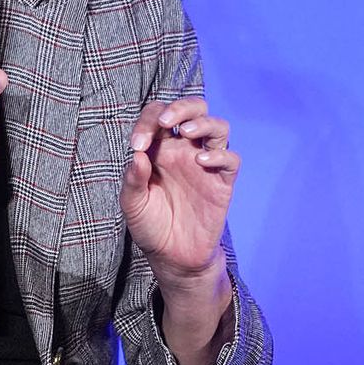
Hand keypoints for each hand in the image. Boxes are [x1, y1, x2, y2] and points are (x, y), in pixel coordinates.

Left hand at [123, 97, 238, 287]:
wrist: (172, 257)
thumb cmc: (150, 224)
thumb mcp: (132, 204)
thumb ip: (133, 179)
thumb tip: (138, 154)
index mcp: (159, 148)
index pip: (158, 116)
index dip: (147, 121)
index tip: (137, 145)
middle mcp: (184, 150)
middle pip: (193, 109)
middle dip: (180, 107)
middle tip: (165, 122)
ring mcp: (204, 164)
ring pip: (217, 127)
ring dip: (202, 122)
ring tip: (186, 132)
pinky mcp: (222, 182)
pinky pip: (230, 159)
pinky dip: (219, 154)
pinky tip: (201, 161)